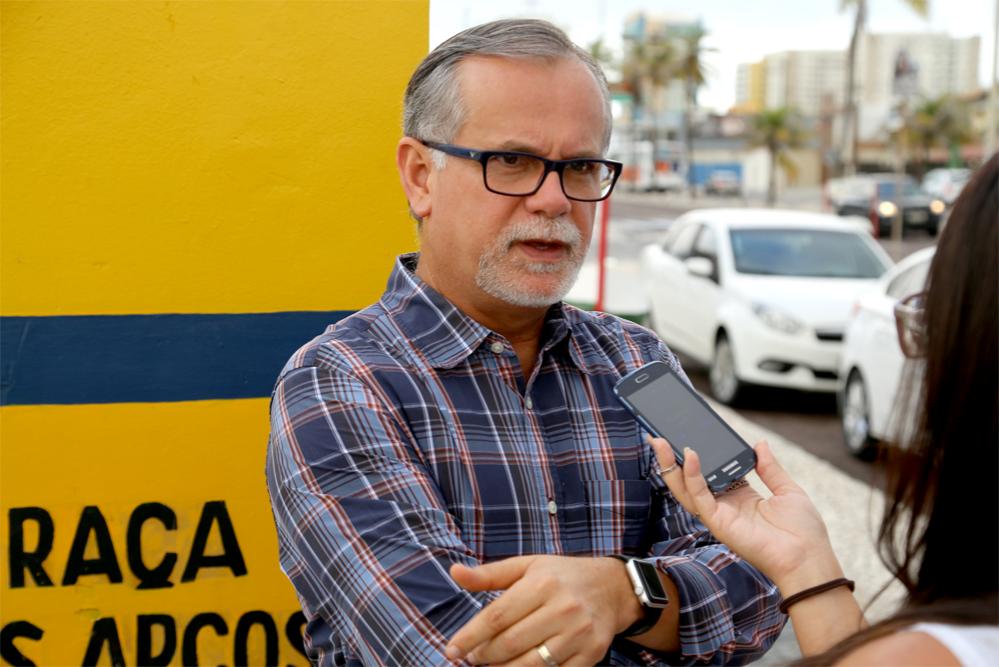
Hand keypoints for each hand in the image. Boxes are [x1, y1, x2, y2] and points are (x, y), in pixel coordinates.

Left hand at [444, 555, 634, 665]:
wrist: (612, 588)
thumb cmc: (561, 576)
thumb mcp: (526, 566)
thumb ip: (489, 574)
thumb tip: (455, 573)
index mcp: (542, 584)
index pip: (496, 616)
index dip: (470, 636)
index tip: (452, 649)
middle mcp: (562, 608)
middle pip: (510, 643)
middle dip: (484, 655)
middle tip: (472, 658)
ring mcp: (578, 634)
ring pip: (529, 664)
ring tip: (491, 665)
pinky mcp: (591, 654)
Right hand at [649, 437, 840, 590]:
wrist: (808, 557)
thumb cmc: (802, 531)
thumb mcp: (786, 490)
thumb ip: (769, 467)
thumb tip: (759, 444)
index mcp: (741, 497)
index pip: (711, 472)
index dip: (699, 456)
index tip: (689, 435)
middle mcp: (725, 506)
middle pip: (690, 480)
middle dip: (672, 460)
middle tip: (660, 437)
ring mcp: (719, 515)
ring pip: (685, 489)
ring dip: (670, 465)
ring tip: (660, 442)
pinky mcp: (718, 523)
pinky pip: (700, 496)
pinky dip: (692, 476)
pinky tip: (690, 456)